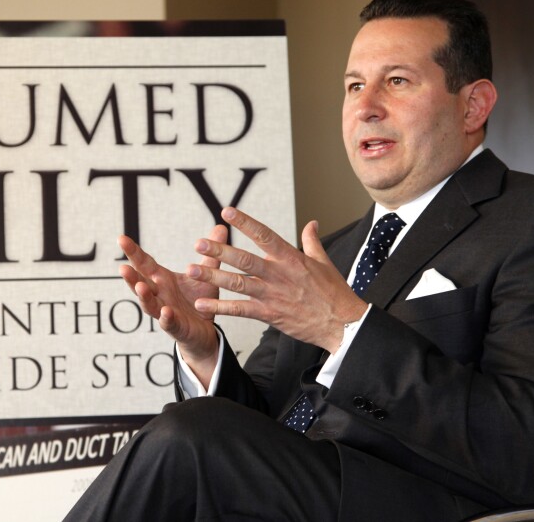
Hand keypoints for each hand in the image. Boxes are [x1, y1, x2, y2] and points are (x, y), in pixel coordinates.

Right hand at [118, 224, 228, 383]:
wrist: (205, 330)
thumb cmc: (199, 300)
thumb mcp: (206, 274)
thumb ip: (210, 253)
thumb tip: (221, 226)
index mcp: (162, 279)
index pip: (145, 263)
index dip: (133, 252)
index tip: (121, 238)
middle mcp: (159, 294)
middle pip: (141, 282)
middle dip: (131, 275)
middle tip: (122, 266)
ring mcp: (164, 311)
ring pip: (150, 304)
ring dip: (144, 296)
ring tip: (140, 286)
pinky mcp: (175, 326)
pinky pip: (169, 322)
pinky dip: (166, 318)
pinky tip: (166, 312)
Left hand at [188, 207, 366, 353]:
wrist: (342, 324)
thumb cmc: (333, 292)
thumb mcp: (324, 262)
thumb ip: (312, 241)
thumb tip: (311, 222)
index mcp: (291, 258)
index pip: (264, 234)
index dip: (244, 222)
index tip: (226, 211)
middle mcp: (279, 274)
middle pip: (244, 259)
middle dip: (219, 250)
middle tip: (198, 243)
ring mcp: (272, 294)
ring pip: (237, 282)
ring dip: (212, 275)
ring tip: (191, 269)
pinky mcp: (269, 314)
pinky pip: (240, 309)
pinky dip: (220, 306)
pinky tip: (201, 302)